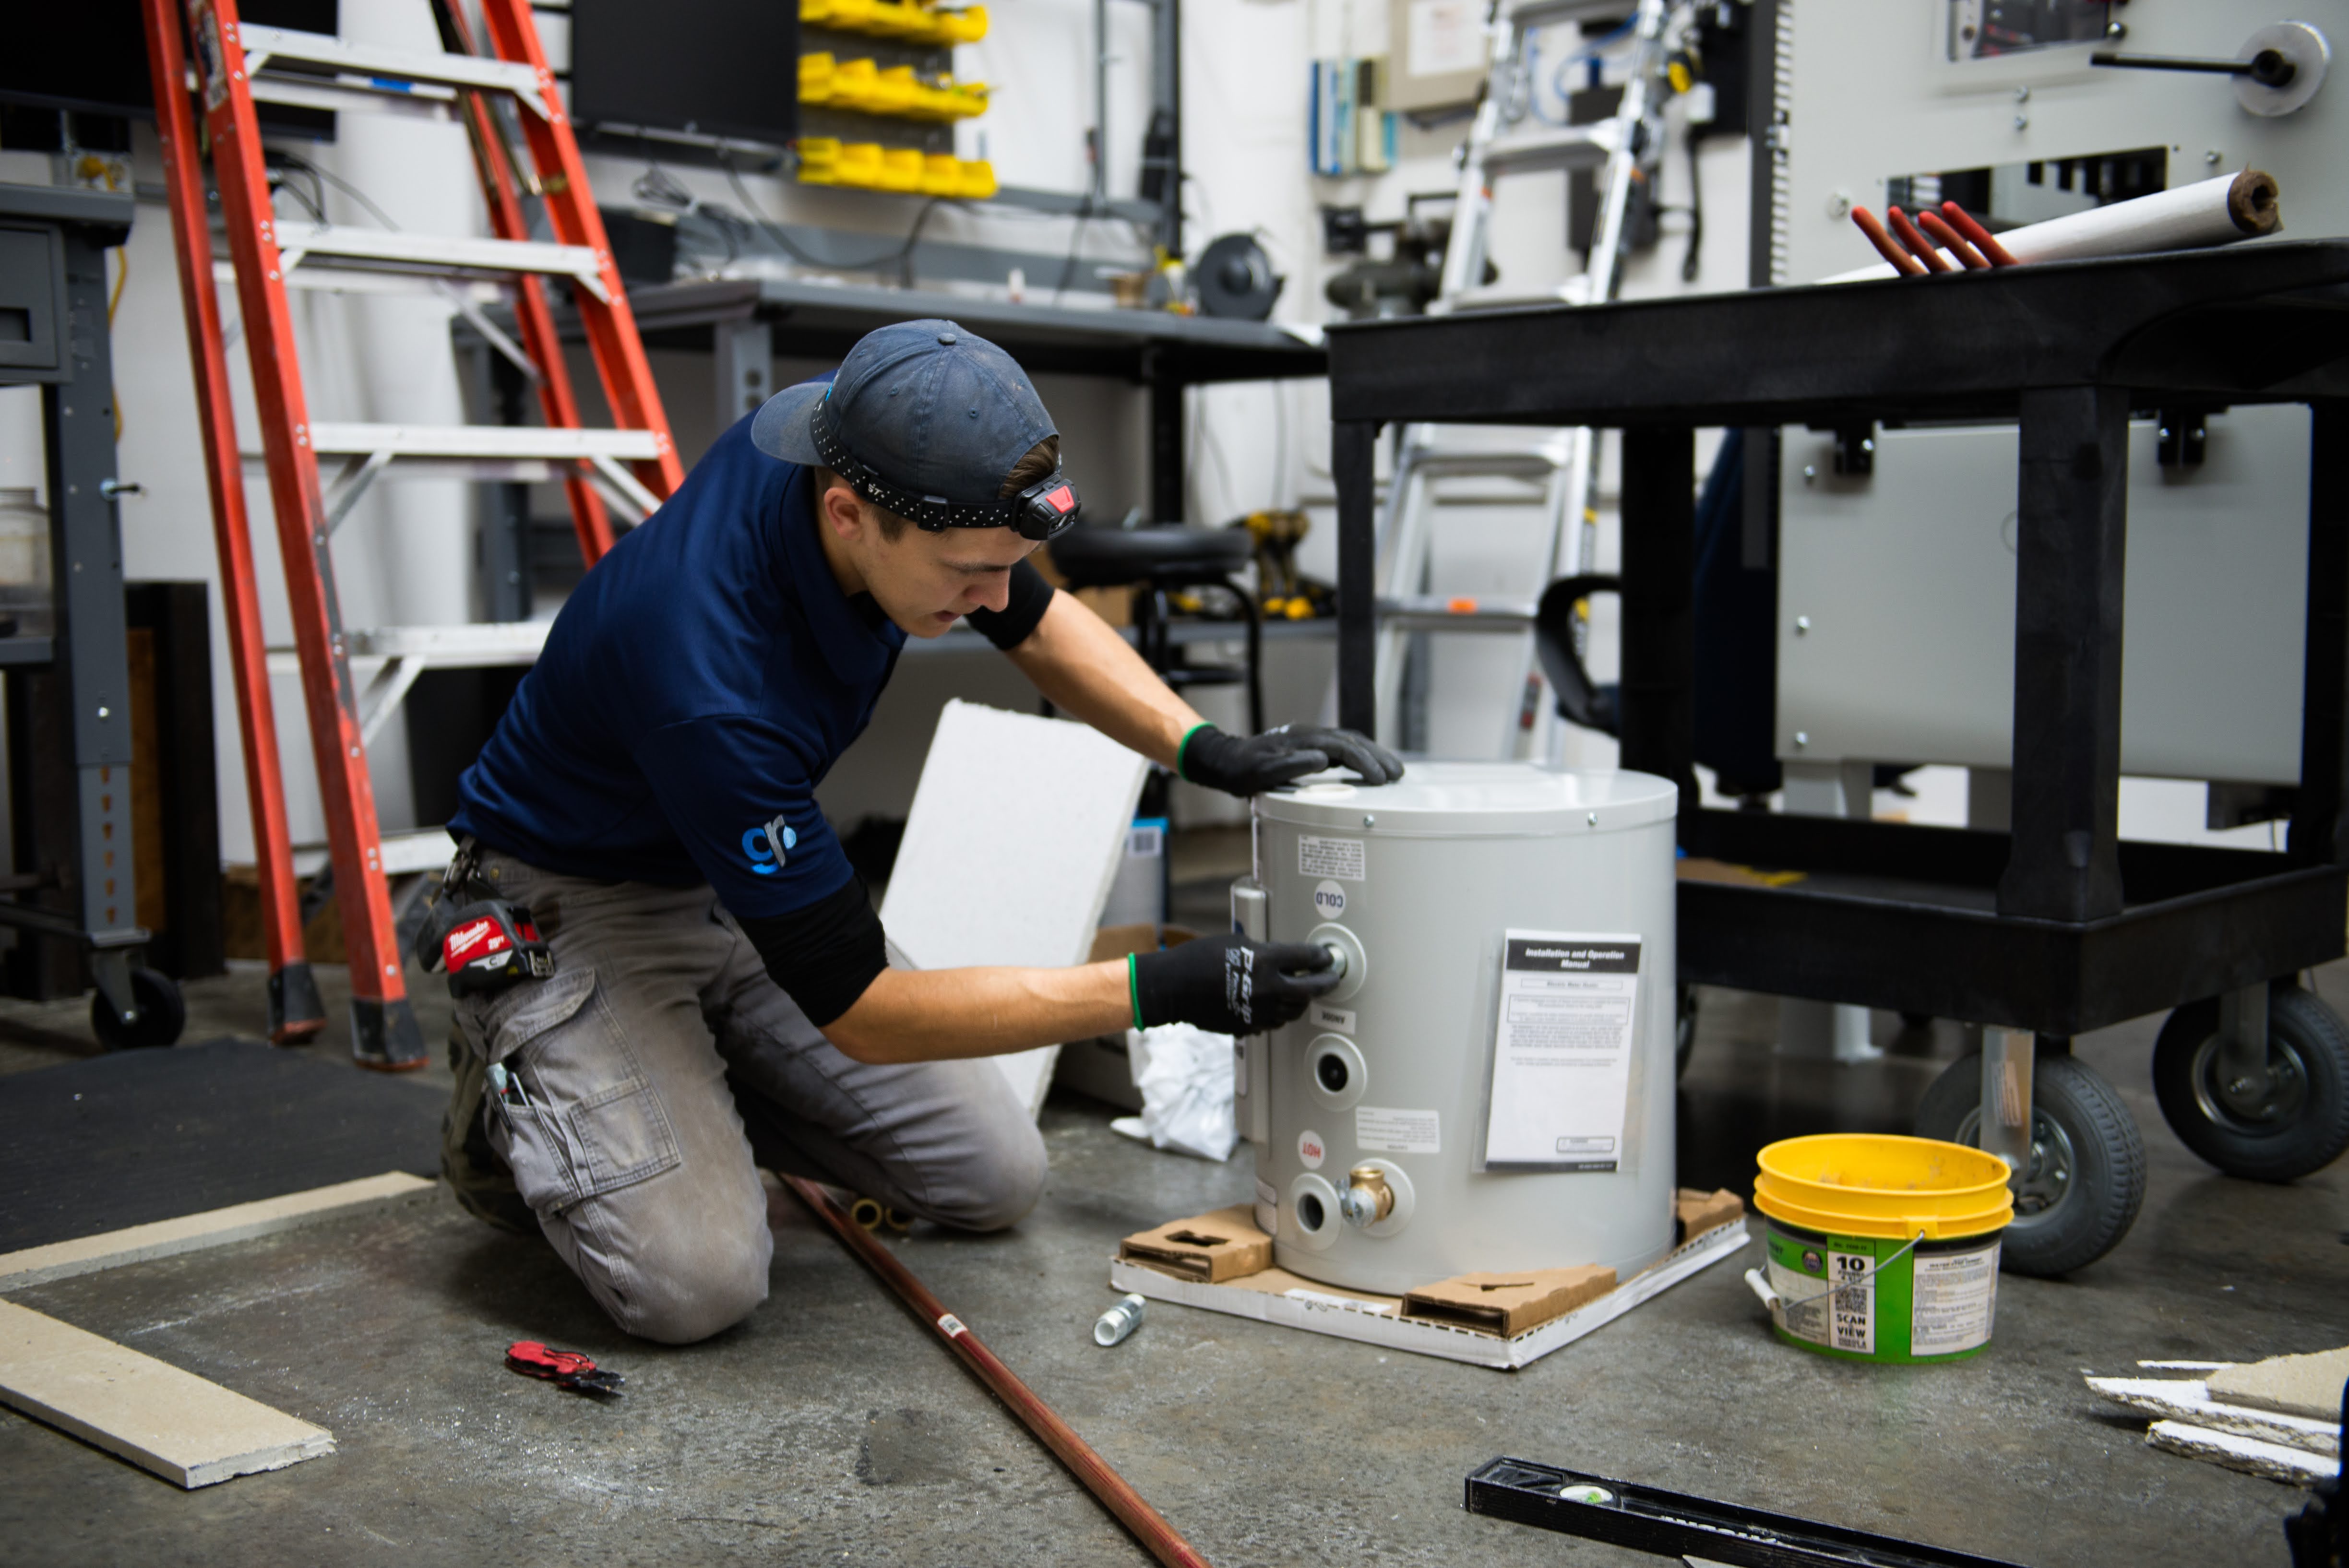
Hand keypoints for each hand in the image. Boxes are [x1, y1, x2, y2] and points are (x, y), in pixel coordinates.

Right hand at [1131, 936, 1338, 1035]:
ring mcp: (1259, 1011)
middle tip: (1331, 978)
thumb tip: (1281, 958)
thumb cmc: (1199, 959)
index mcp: (1265, 961)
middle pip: (1310, 989)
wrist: (1174, 988)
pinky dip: (1281, 1014)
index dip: (1321, 957)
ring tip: (1305, 993)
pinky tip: (1278, 1006)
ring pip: (1294, 1010)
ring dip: (1303, 1001)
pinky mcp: (1249, 1026)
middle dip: (1325, 982)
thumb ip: (1263, 951)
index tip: (1326, 957)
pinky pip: (1274, 1022)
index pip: (1306, 958)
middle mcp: (1267, 988)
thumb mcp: (1235, 942)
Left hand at [1179, 723, 1403, 796]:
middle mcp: (1311, 735)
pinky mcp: (1311, 748)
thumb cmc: (1243, 771)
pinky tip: (1369, 770)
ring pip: (1350, 744)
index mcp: (1303, 739)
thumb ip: (1292, 765)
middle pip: (1353, 742)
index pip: (1343, 748)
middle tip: (1399, 775)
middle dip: (1378, 757)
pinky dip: (1360, 758)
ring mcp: (1312, 741)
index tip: (1380, 779)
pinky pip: (1342, 750)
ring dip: (1373, 757)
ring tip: (1393, 772)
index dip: (1364, 762)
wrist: (1227, 761)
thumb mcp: (1263, 772)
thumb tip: (1323, 760)